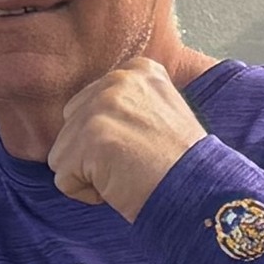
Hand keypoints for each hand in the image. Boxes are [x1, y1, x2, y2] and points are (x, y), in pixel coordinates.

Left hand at [48, 57, 207, 221]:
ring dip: (89, 175)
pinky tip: (120, 187)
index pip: (87, 106)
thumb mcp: (162, 111)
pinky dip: (86, 193)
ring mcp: (101, 108)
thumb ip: (127, 103)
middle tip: (134, 164)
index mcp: (136, 71)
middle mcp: (116, 81)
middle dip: (92, 154)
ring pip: (62, 153)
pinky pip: (63, 178)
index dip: (108, 138)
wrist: (201, 191)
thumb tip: (87, 114)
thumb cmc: (182, 164)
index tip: (144, 148)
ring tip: (129, 174)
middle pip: (70, 126)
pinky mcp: (90, 138)